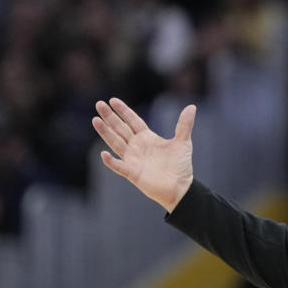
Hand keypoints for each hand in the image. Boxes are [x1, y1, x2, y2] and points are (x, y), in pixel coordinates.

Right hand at [93, 98, 195, 212]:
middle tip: (99, 104)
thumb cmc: (181, 165)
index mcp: (147, 138)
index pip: (132, 121)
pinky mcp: (132, 173)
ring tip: (95, 120)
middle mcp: (137, 146)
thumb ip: (184, 125)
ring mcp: (133, 159)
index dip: (123, 111)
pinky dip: (111, 161)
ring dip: (105, 132)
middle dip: (110, 117)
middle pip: (120, 129)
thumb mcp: (183, 142)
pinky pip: (119, 166)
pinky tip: (104, 153)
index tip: (112, 100)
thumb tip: (192, 107)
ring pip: (115, 143)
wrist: (181, 187)